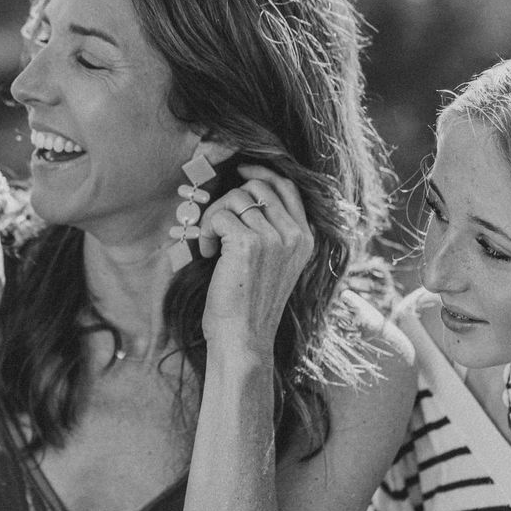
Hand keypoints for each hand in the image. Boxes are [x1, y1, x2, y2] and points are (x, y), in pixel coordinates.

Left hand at [195, 164, 314, 352]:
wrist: (243, 338)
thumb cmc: (250, 305)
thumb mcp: (275, 265)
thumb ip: (273, 233)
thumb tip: (248, 196)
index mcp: (305, 239)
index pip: (287, 187)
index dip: (262, 172)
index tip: (239, 172)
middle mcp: (294, 235)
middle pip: (258, 185)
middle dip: (229, 198)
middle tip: (215, 222)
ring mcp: (273, 238)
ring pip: (235, 198)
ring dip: (214, 216)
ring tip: (211, 244)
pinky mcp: (248, 243)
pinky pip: (219, 215)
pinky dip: (205, 230)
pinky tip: (207, 252)